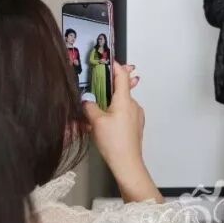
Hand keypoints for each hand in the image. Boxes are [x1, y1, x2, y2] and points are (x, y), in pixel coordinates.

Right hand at [83, 60, 151, 188]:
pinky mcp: (135, 125)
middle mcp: (134, 105)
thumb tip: (86, 100)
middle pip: (120, 90)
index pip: (122, 77)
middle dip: (107, 89)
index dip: (116, 67)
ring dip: (108, 104)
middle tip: (94, 89)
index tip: (109, 60)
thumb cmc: (114, 141)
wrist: (128, 162)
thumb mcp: (96, 122)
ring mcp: (137, 115)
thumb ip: (89, 107)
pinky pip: (123, 113)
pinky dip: (113, 114)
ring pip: (120, 104)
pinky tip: (103, 124)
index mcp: (125, 100)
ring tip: (94, 114)